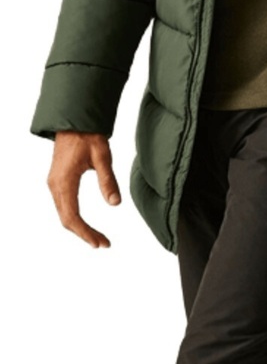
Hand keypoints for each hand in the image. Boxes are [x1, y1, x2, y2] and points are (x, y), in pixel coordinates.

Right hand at [47, 132, 121, 248]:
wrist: (73, 120)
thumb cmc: (88, 135)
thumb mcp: (102, 156)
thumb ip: (108, 180)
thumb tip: (115, 204)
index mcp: (64, 181)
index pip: (72, 216)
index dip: (86, 232)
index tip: (100, 243)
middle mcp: (55, 185)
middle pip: (66, 219)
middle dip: (84, 234)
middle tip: (103, 244)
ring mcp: (54, 183)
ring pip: (63, 214)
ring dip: (79, 228)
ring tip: (97, 238)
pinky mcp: (57, 181)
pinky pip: (63, 206)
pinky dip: (73, 218)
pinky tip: (85, 225)